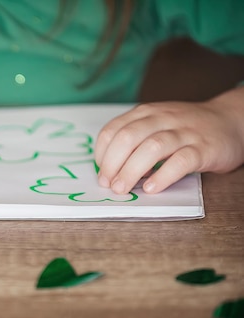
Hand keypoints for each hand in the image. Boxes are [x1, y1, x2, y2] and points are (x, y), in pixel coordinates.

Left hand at [95, 87, 243, 193]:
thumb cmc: (185, 128)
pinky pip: (180, 161)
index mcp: (146, 113)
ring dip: (131, 171)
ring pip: (152, 148)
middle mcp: (162, 119)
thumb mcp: (156, 125)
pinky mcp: (203, 148)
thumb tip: (110, 170)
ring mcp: (184, 132)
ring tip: (122, 189)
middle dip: (112, 164)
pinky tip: (151, 188)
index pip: (113, 130)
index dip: (102, 154)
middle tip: (108, 185)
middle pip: (128, 138)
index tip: (101, 173)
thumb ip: (134, 141)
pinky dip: (162, 176)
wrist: (230, 120)